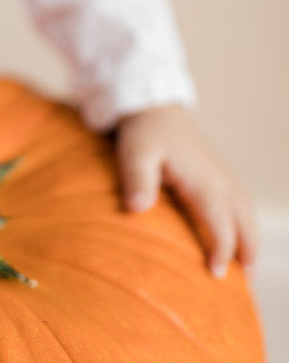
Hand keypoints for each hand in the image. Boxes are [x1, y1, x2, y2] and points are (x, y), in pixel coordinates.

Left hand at [114, 104, 258, 278]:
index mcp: (202, 177)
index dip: (221, 248)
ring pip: (246, 208)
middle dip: (248, 249)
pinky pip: (239, 199)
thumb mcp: (135, 153)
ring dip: (251, 236)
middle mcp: (218, 176)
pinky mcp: (217, 169)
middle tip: (245, 281)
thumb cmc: (144, 132)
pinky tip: (236, 233)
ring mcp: (220, 171)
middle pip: (244, 217)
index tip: (216, 274)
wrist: (153, 105)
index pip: (220, 219)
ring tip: (247, 266)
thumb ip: (137, 179)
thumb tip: (137, 209)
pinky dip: (244, 220)